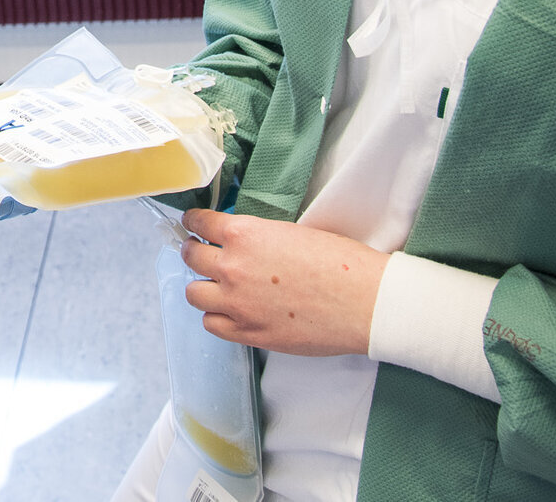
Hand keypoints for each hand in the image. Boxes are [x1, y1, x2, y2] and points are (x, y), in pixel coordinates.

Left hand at [181, 209, 388, 357]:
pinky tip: (230, 312)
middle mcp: (233, 267)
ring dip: (204, 287)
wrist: (365, 302)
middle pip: (191, 257)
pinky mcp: (248, 333)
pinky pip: (211, 324)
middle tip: (204, 253)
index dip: (195, 223)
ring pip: (194, 293)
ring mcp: (237, 303)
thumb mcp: (292, 232)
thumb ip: (258, 237)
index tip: (193, 225)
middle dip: (196, 252)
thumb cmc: (340, 263)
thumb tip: (242, 242)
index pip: (199, 223)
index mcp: (245, 234)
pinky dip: (217, 317)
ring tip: (217, 286)